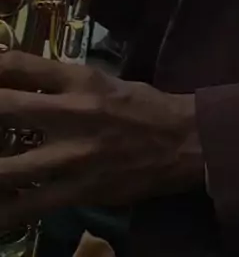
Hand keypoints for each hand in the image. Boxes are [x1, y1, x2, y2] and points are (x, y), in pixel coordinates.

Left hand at [0, 52, 203, 228]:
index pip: (19, 66)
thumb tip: (20, 81)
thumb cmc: (141, 105)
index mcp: (79, 80)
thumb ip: (60, 81)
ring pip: (8, 167)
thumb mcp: (100, 80)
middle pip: (4, 107)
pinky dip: (4, 211)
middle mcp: (71, 113)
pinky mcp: (79, 190)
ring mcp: (72, 156)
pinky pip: (30, 206)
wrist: (182, 141)